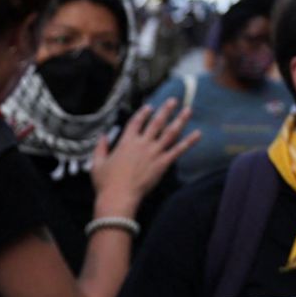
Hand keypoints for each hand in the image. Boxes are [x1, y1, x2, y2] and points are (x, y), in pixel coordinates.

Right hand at [91, 99, 199, 215]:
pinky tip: (198, 134)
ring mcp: (154, 152)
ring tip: (188, 110)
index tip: (149, 107)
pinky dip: (189, 141)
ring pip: (170, 132)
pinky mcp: (163, 163)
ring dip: (180, 120)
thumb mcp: (97, 163)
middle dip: (166, 110)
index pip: (136, 122)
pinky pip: (178, 149)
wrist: (119, 196)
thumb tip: (102, 137)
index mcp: (126, 142)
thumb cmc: (106, 183)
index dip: (143, 113)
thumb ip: (100, 148)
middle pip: (156, 122)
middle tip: (173, 100)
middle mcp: (142, 144)